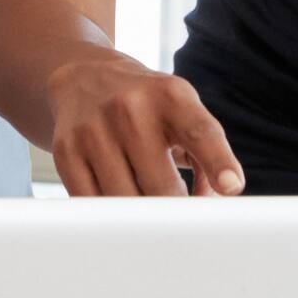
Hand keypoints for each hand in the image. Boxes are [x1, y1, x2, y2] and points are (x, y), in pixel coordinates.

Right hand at [44, 48, 245, 198]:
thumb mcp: (184, 113)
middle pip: (162, 185)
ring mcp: (93, 129)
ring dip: (143, 218)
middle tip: (180, 217)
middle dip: (175, 210)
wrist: (84, 79)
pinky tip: (118, 204)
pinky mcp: (66, 152)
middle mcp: (129, 107)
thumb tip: (207, 204)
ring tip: (148, 204)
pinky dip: (111, 215)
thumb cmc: (148, 106)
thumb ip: (208, 156)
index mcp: (170, 95)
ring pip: (126, 202)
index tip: (232, 187)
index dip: (218, 161)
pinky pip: (93, 204)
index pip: (200, 131)